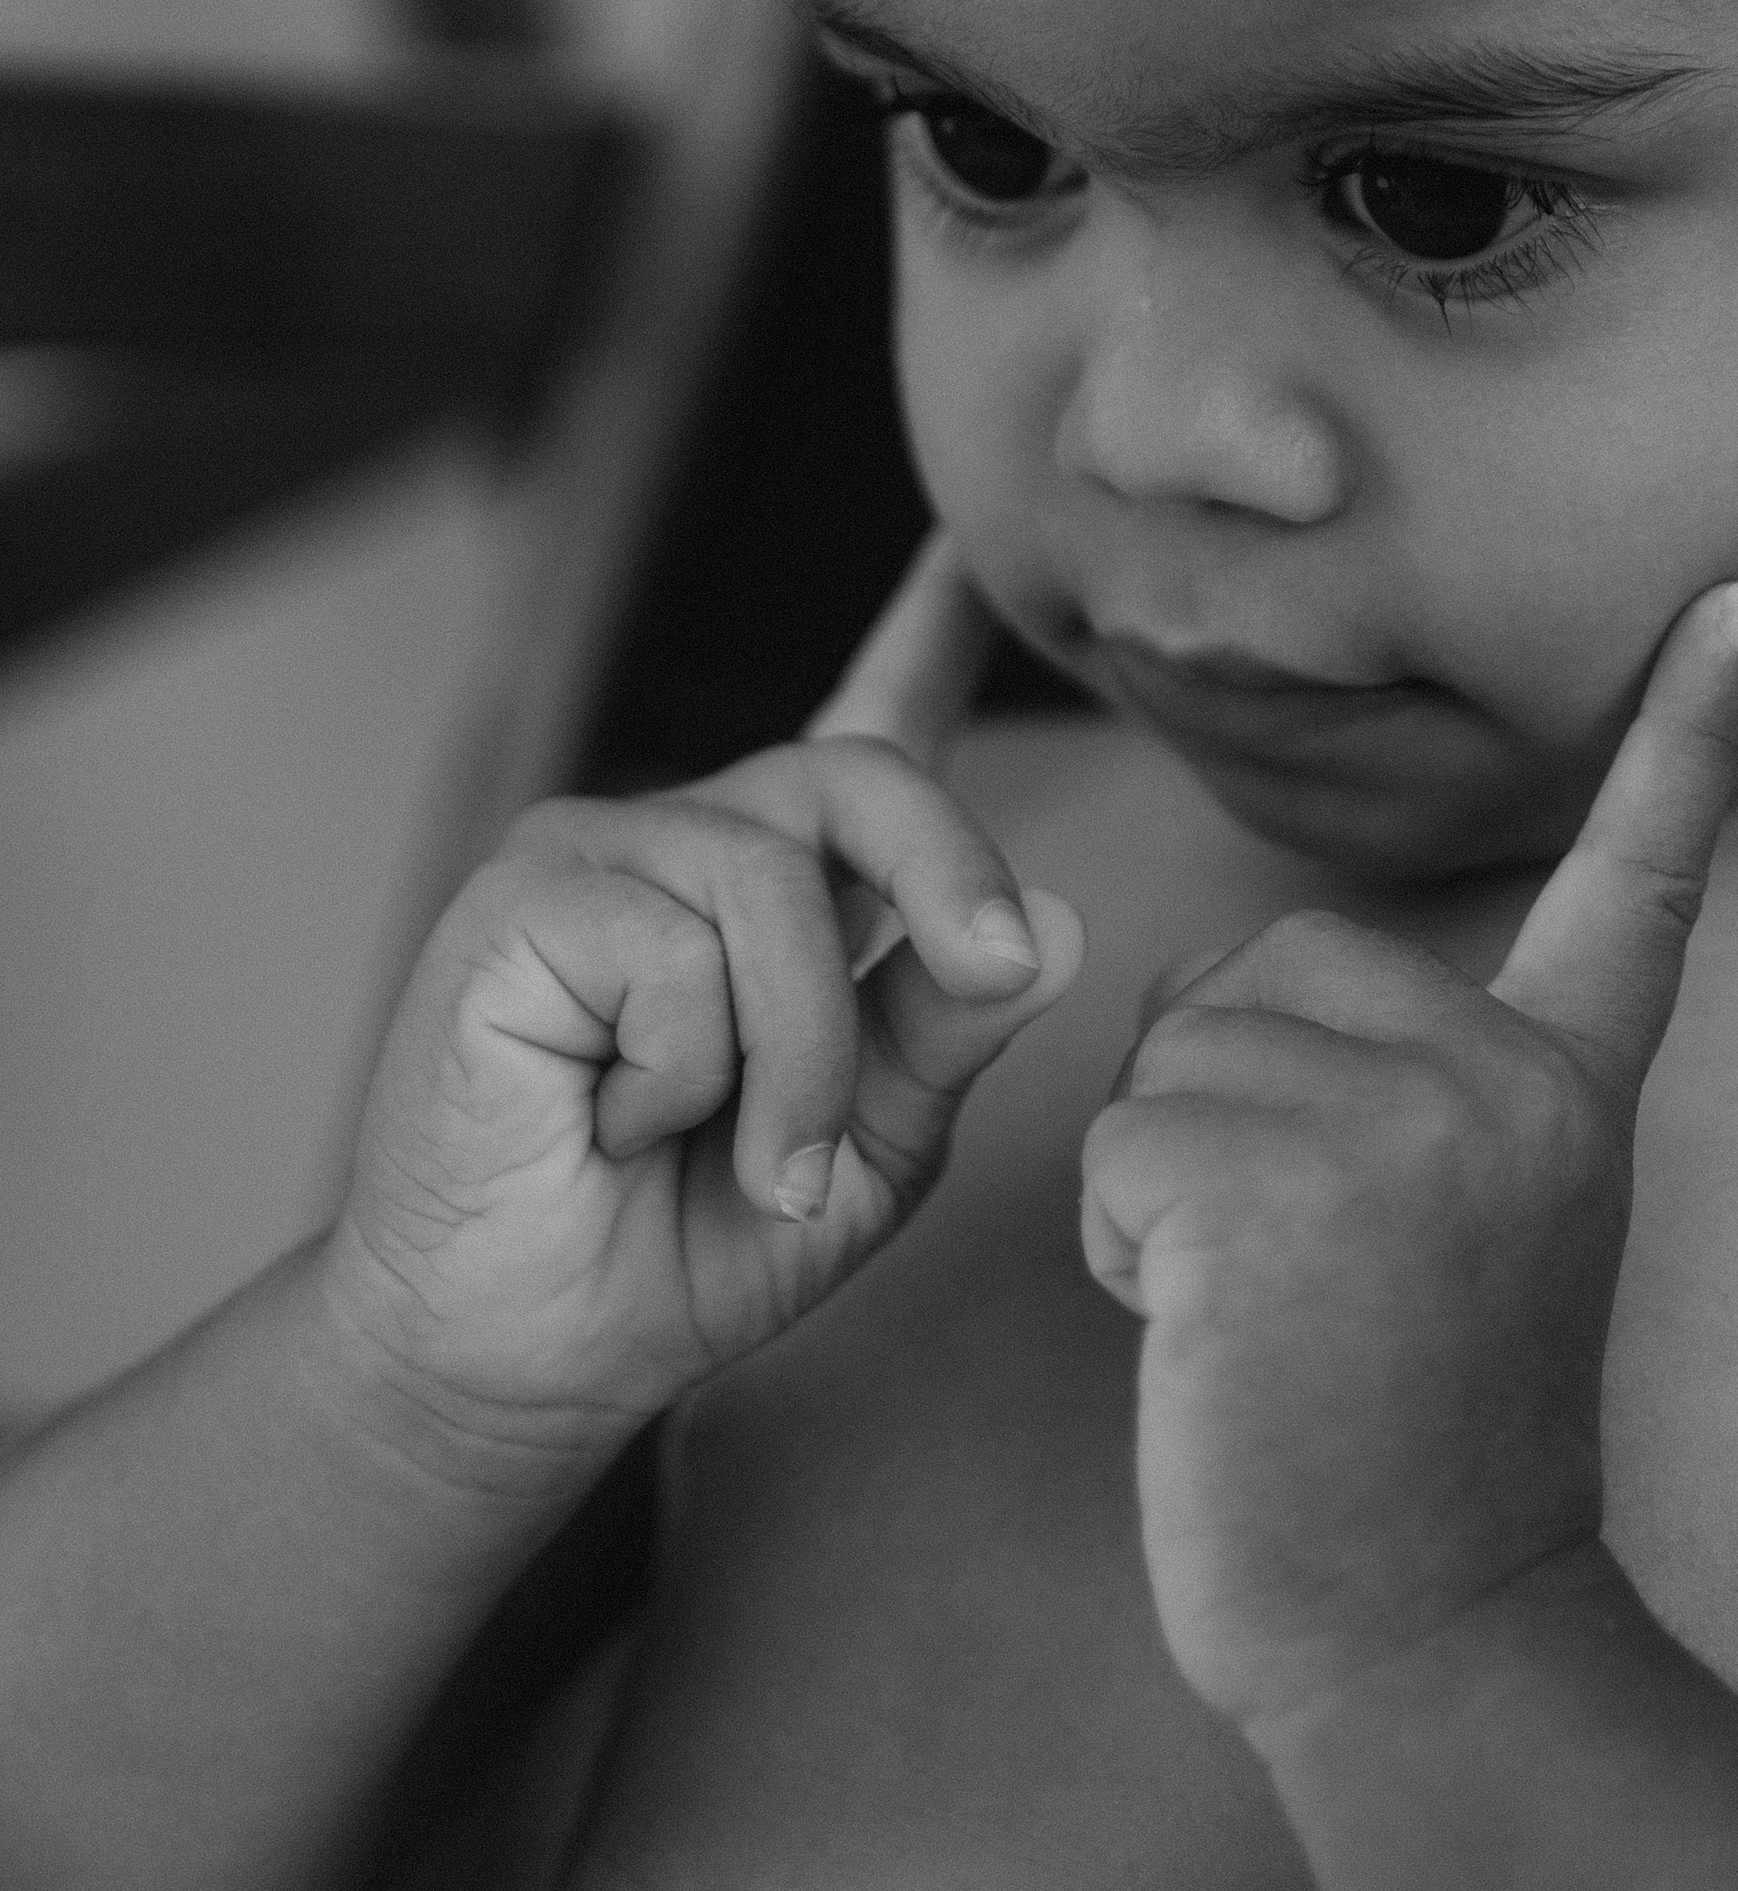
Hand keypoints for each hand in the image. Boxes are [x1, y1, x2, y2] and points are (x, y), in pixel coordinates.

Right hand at [324, 529, 1082, 1473]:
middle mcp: (696, 839)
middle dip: (952, 881)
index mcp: (789, 888)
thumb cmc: (692, 1246)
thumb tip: (1058, 934)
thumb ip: (948, 1036)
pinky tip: (613, 1119)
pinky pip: (675, 948)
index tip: (971, 540)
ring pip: (776, 889)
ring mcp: (601, 850)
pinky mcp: (525, 895)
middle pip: (865, 778)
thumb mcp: (868, 1151)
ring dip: (795, 1061)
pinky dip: (681, 1071)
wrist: (534, 1351)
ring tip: (744, 1155)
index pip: (872, 726)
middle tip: (988, 975)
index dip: (929, 627)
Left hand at [1079, 581, 1737, 1742]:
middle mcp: (1514, 1084)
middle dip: (1224, 1099)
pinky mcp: (1276, 1191)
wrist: (1428, 1644)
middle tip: (1306, 1277)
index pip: (1641, 876)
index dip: (1691, 730)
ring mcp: (1408, 1132)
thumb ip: (1400, 1090)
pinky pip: (1115, 1144)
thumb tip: (1216, 997)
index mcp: (1574, 1087)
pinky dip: (1119, 1248)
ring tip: (1266, 1322)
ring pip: (1172, 1055)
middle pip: (1270, 966)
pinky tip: (1212, 1347)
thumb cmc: (1405, 1447)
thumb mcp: (1459, 1230)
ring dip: (1162, 1186)